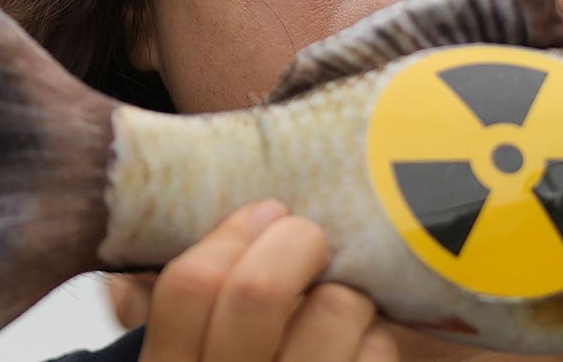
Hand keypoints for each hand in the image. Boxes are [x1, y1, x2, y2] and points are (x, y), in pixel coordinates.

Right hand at [136, 200, 399, 361]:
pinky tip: (358, 349)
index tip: (266, 214)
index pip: (187, 288)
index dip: (233, 234)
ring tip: (338, 304)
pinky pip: (375, 353)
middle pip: (260, 291)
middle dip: (298, 242)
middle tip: (311, 240)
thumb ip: (188, 320)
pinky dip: (375, 339)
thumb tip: (234, 226)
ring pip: (335, 310)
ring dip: (346, 292)